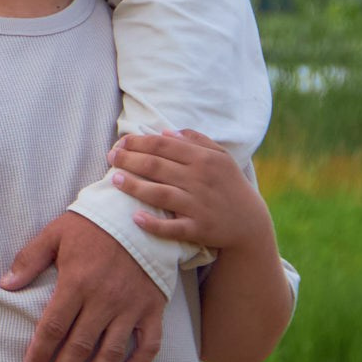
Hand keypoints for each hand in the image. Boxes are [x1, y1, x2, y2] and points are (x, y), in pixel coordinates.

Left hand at [0, 211, 166, 361]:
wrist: (136, 214)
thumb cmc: (91, 225)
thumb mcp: (54, 233)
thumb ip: (28, 259)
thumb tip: (4, 285)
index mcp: (76, 282)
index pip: (53, 327)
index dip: (40, 352)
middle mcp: (104, 300)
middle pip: (79, 346)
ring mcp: (130, 307)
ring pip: (112, 351)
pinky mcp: (152, 308)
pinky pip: (149, 344)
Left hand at [109, 128, 272, 252]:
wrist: (250, 224)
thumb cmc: (229, 185)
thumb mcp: (221, 158)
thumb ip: (196, 141)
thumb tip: (165, 132)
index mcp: (204, 159)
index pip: (163, 146)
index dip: (138, 142)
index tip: (120, 142)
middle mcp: (200, 180)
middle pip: (156, 166)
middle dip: (129, 159)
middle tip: (110, 157)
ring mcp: (199, 206)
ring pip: (160, 194)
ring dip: (134, 186)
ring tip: (115, 179)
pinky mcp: (199, 229)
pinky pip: (173, 227)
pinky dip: (154, 224)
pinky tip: (136, 218)